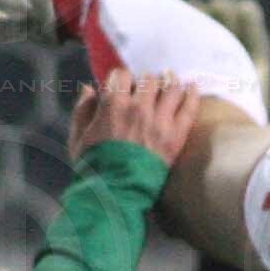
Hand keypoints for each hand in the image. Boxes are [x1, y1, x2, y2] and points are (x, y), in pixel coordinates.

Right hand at [68, 68, 200, 167]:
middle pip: (149, 79)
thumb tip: (88, 88)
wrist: (116, 195)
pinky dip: (192, 94)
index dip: (122, 79)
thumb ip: (82, 110)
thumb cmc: (93, 169)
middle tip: (148, 88)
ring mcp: (160, 122)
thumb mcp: (77, 138)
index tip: (123, 86)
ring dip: (170, 81)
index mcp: (112, 106)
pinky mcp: (176, 137)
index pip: (122, 75)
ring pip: (172, 87)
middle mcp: (138, 109)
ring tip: (170, 81)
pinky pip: (189, 107)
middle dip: (146, 81)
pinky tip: (191, 88)